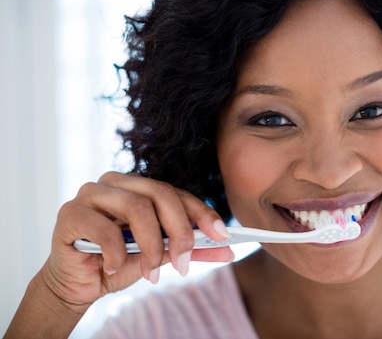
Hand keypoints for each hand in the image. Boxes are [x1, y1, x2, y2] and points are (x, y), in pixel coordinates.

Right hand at [41, 171, 233, 308]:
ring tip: (150, 272)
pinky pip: (104, 229)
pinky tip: (114, 268)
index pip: (176, 193)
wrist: (78, 284)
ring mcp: (90, 194)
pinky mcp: (70, 213)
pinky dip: (116, 253)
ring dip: (151, 245)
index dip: (202, 213)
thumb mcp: (160, 256)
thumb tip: (227, 250)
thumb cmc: (118, 262)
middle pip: (160, 194)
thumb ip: (189, 249)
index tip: (222, 236)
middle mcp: (115, 182)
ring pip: (136, 208)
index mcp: (138, 186)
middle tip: (183, 263)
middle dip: (179, 231)